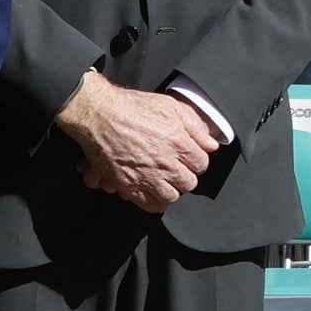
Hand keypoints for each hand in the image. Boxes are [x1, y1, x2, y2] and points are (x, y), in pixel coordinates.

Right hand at [56, 71, 218, 212]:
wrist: (99, 114)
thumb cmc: (132, 107)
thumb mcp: (170, 106)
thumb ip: (195, 126)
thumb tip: (211, 143)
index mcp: (178, 142)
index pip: (201, 164)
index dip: (196, 161)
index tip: (189, 158)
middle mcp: (164, 163)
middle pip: (188, 183)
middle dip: (185, 176)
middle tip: (176, 169)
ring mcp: (146, 176)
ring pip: (171, 197)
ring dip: (170, 189)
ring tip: (164, 180)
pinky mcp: (128, 185)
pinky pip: (149, 205)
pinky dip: (154, 202)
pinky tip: (153, 192)